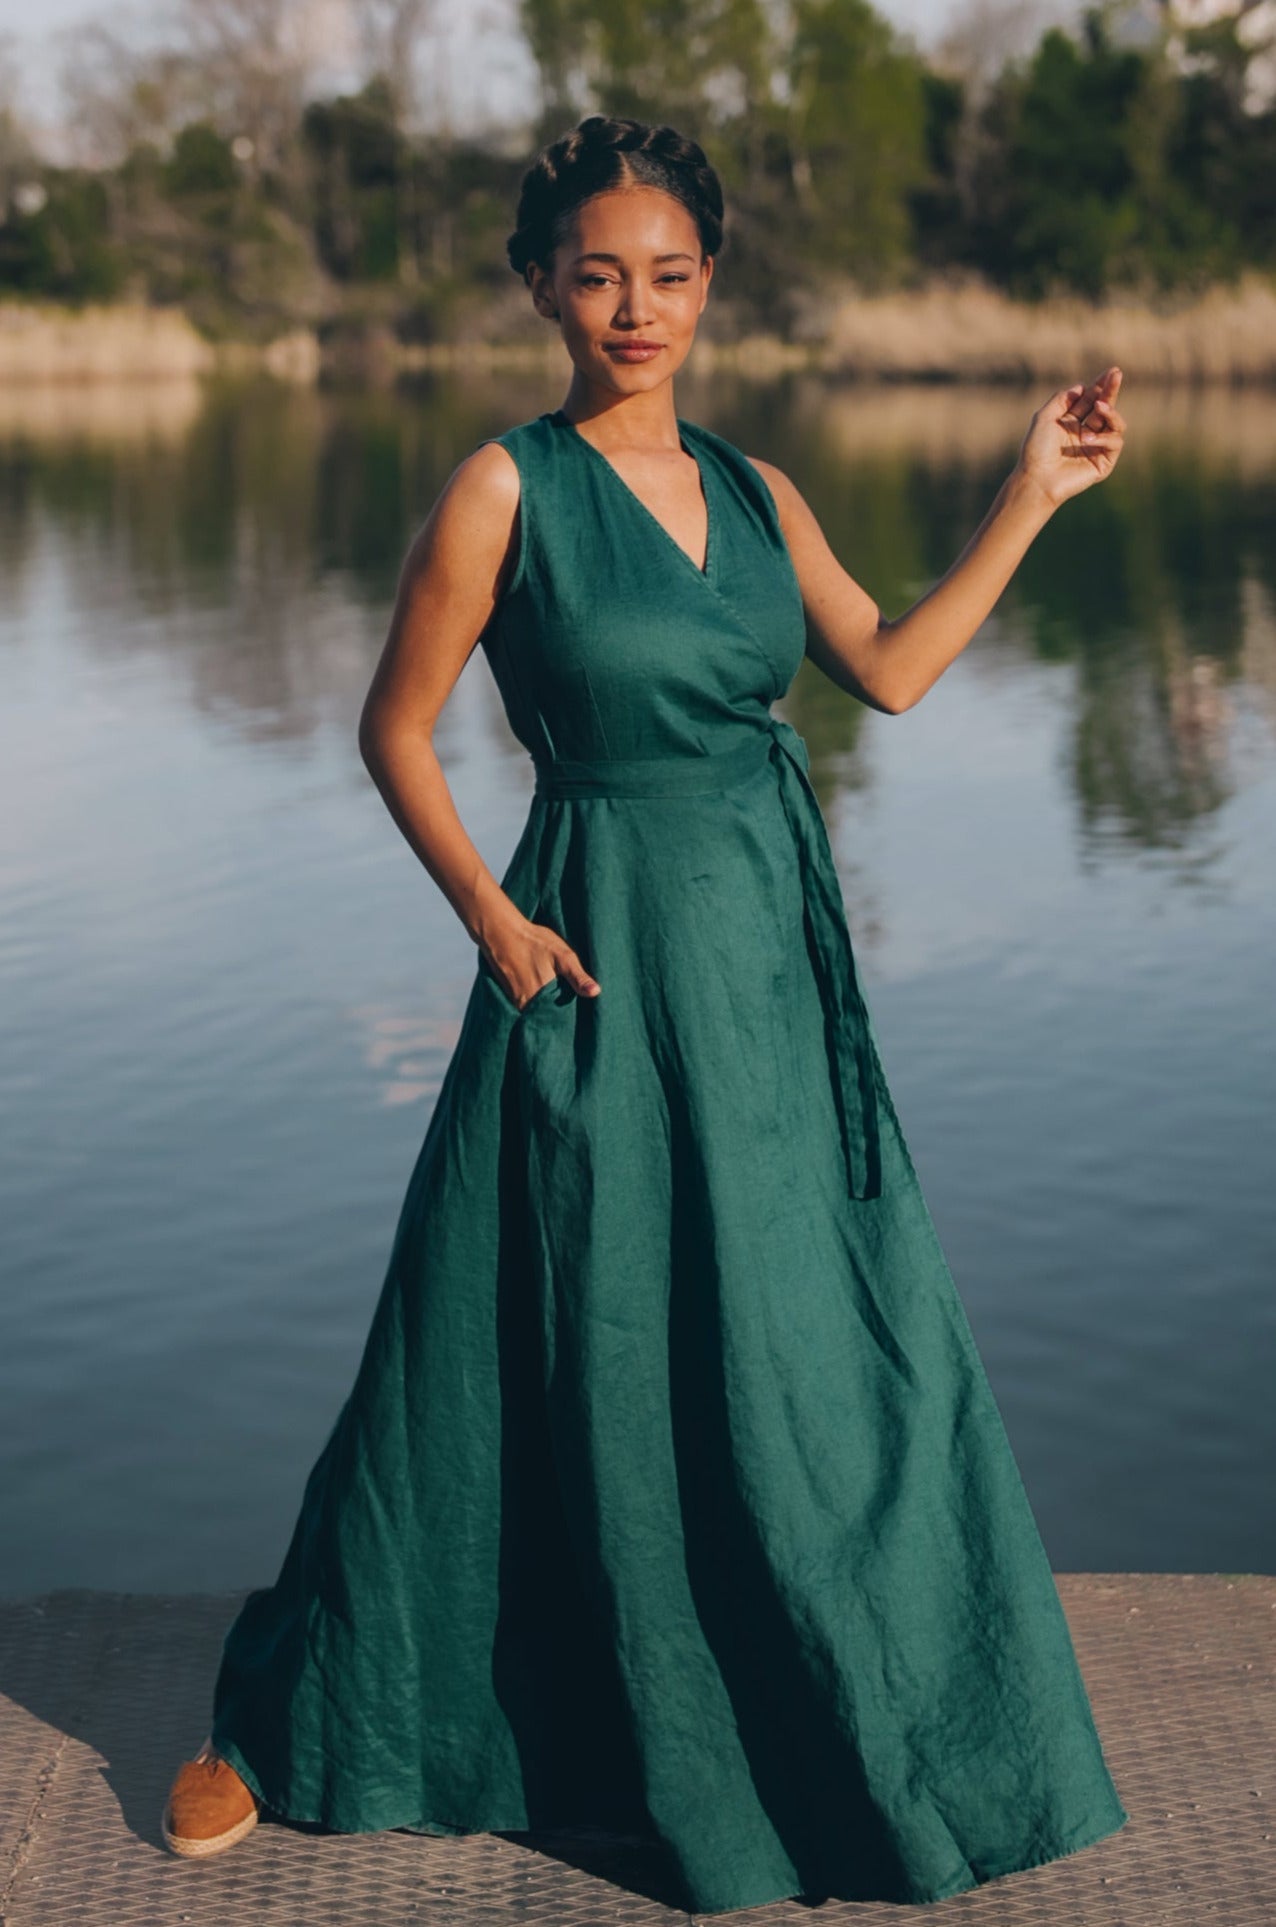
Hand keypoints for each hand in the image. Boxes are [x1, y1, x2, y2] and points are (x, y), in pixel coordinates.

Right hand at [481, 917, 599, 1009]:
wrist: (500, 932)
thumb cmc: (533, 942)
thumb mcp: (562, 956)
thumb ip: (578, 976)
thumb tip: (596, 993)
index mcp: (542, 998)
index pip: (561, 1018)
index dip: (571, 1017)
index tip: (580, 1015)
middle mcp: (526, 1005)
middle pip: (548, 1017)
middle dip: (559, 1015)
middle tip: (568, 1003)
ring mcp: (516, 1002)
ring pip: (536, 1012)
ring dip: (546, 1009)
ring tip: (556, 997)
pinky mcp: (509, 996)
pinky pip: (526, 1006)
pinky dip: (535, 1002)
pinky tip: (541, 990)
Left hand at [1013, 366, 1125, 510]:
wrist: (1037, 478)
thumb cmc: (1037, 450)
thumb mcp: (1045, 417)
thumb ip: (1062, 399)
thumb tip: (1082, 387)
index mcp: (1071, 422)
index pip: (1091, 400)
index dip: (1100, 386)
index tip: (1111, 371)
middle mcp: (1085, 433)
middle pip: (1104, 408)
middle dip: (1110, 391)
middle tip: (1117, 375)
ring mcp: (1095, 447)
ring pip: (1114, 423)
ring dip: (1109, 412)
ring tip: (1100, 407)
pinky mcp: (1103, 463)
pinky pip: (1114, 442)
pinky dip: (1104, 436)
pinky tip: (1088, 437)